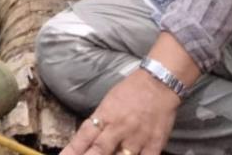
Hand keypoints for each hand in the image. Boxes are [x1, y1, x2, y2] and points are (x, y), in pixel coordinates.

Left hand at [61, 70, 178, 154]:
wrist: (158, 83)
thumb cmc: (131, 90)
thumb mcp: (109, 102)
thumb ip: (100, 121)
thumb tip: (88, 140)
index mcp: (105, 115)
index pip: (84, 136)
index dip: (73, 150)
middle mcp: (118, 128)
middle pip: (99, 150)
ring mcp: (136, 138)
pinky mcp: (154, 145)